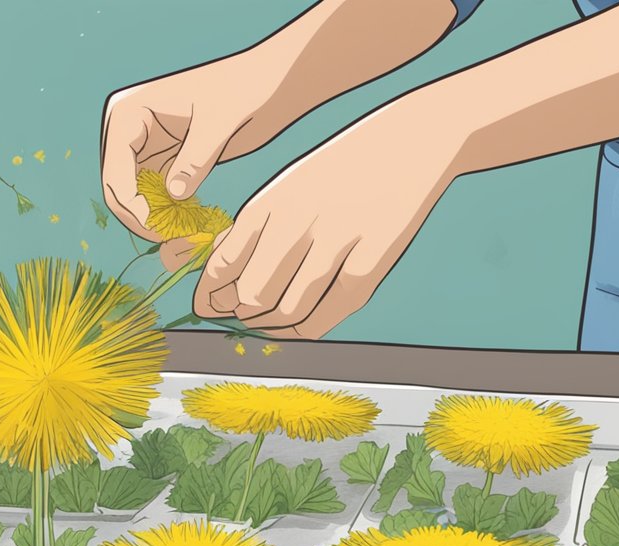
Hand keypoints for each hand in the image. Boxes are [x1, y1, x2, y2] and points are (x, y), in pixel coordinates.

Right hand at [100, 53, 289, 244]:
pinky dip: (168, 213)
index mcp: (129, 112)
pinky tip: (188, 224)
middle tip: (168, 239)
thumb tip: (174, 195)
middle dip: (138, 215)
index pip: (115, 169)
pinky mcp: (163, 161)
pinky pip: (155, 196)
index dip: (130, 203)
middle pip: (117, 187)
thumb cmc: (245, 89)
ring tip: (180, 235)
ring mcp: (144, 146)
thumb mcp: (221, 122)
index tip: (157, 228)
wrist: (267, 84)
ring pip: (134, 196)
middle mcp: (128, 130)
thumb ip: (196, 158)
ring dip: (152, 218)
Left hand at [192, 97, 464, 338]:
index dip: (210, 297)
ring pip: (287, 310)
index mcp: (268, 202)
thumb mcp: (285, 188)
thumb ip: (250, 230)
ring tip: (269, 321)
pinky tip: (299, 323)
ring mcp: (337, 242)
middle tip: (243, 316)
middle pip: (252, 296)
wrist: (409, 144)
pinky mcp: (373, 263)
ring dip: (272, 325)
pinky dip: (305, 328)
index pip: (222, 265)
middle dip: (242, 314)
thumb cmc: (338, 172)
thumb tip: (216, 280)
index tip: (209, 308)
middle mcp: (298, 221)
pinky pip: (328, 314)